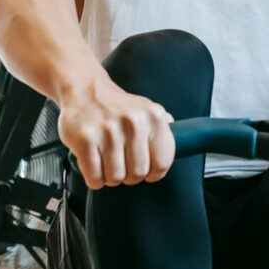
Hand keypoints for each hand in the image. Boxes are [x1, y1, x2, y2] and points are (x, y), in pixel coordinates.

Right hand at [58, 79, 175, 189]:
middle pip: (138, 174)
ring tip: (108, 163)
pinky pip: (94, 177)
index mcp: (153, 117)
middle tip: (123, 165)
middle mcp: (133, 123)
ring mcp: (108, 131)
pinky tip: (95, 166)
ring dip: (111, 177)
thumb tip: (184, 141)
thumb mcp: (147, 109)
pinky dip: (94, 179)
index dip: (154, 174)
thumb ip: (165, 128)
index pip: (162, 163)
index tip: (147, 172)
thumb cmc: (116, 106)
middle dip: (130, 176)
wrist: (84, 88)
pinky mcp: (85, 139)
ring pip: (116, 178)